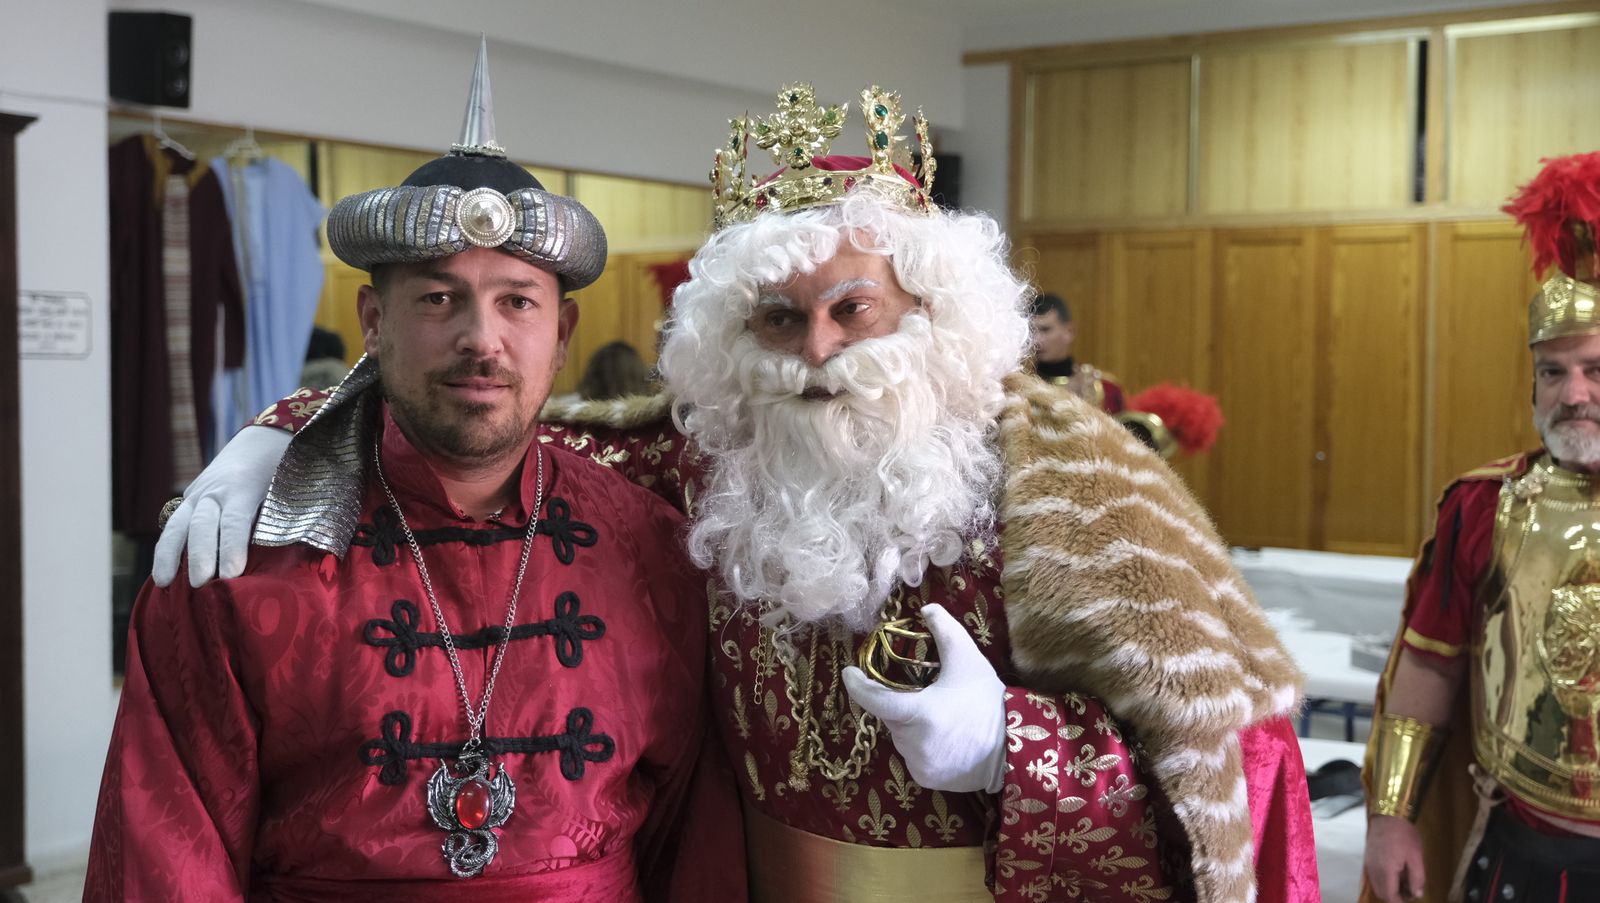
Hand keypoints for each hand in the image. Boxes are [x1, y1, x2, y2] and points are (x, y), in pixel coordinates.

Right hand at [152, 425, 291, 587]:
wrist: (261, 440)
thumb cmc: (283, 470)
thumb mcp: (288, 488)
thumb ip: (284, 518)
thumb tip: (288, 565)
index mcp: (244, 486)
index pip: (235, 520)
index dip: (231, 547)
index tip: (231, 574)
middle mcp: (215, 489)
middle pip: (202, 524)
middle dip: (199, 555)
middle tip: (200, 585)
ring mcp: (198, 493)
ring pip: (177, 524)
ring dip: (169, 554)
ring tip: (164, 583)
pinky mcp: (188, 500)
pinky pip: (173, 525)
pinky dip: (166, 549)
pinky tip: (162, 575)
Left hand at [842, 604, 1005, 792]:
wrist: (1015, 747)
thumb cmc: (987, 701)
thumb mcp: (968, 660)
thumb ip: (944, 631)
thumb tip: (926, 608)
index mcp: (918, 714)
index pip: (874, 700)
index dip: (857, 685)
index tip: (849, 672)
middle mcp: (913, 744)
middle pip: (891, 717)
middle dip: (900, 704)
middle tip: (924, 695)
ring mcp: (919, 765)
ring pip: (901, 738)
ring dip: (910, 726)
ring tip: (939, 717)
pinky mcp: (927, 780)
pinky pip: (913, 757)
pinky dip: (920, 746)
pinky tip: (943, 738)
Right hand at [1364, 814, 1426, 901]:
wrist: (1387, 815)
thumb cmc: (1404, 835)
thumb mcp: (1416, 857)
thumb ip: (1417, 878)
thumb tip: (1416, 894)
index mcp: (1385, 871)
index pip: (1389, 896)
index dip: (1400, 902)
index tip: (1411, 899)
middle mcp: (1373, 870)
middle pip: (1381, 893)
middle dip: (1394, 897)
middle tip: (1409, 892)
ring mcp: (1369, 863)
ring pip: (1377, 885)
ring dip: (1389, 888)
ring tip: (1404, 882)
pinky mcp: (1368, 857)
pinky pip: (1374, 876)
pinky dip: (1384, 880)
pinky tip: (1395, 872)